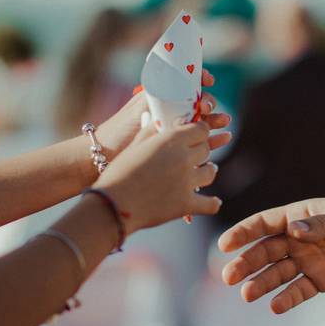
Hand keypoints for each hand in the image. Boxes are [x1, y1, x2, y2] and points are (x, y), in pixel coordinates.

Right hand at [94, 121, 221, 233]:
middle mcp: (183, 158)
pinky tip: (213, 201)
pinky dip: (212, 202)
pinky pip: (210, 204)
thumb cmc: (118, 172)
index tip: (196, 134)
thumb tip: (162, 121)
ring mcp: (187, 182)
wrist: (111, 205)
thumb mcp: (135, 145)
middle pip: (205, 149)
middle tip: (196, 154)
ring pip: (210, 172)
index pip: (200, 129)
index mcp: (171, 139)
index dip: (199, 130)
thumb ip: (152, 131)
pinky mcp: (186, 204)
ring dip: (207, 170)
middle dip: (201, 149)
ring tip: (204, 172)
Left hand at [95, 69, 228, 160]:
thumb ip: (158, 96)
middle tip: (206, 108)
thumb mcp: (140, 106)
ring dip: (216, 120)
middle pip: (198, 103)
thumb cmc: (120, 128)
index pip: (186, 82)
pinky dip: (214, 139)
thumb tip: (181, 84)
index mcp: (162, 96)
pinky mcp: (178, 147)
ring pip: (203, 122)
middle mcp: (171, 111)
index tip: (208, 80)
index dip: (200, 78)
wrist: (107, 155)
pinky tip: (225, 137)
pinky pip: (200, 141)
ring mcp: (176, 129)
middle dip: (208, 103)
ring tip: (224, 122)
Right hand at [218, 198, 324, 313]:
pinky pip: (299, 290)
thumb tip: (292, 230)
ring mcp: (307, 261)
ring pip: (278, 273)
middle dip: (246, 263)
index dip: (244, 233)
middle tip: (228, 277)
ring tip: (247, 294)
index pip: (265, 224)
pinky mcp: (319, 280)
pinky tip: (274, 306)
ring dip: (262, 283)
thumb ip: (319, 225)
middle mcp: (298, 239)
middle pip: (266, 251)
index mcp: (299, 217)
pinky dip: (287, 299)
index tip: (225, 244)